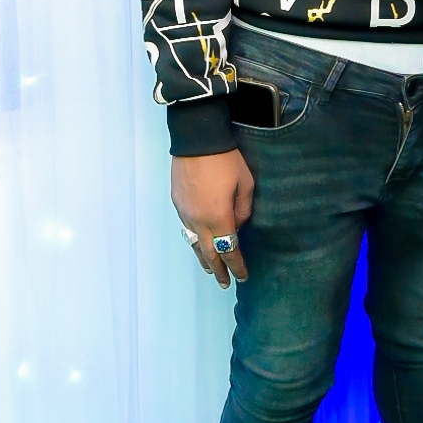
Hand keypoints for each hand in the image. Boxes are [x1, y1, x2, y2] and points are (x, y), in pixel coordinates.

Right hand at [170, 150, 254, 286]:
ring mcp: (184, 212)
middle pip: (208, 253)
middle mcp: (198, 220)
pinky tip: (199, 241)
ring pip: (194, 243)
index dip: (237, 265)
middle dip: (218, 270)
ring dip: (203, 258)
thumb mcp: (245, 183)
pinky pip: (187, 228)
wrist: (197, 138)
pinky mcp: (177, 202)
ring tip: (210, 268)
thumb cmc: (226, 158)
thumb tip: (237, 224)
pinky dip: (195, 240)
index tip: (243, 277)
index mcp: (218, 217)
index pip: (229, 250)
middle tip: (225, 283)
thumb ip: (244, 210)